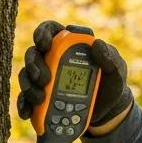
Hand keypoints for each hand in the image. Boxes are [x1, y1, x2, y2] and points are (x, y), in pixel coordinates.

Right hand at [15, 23, 133, 126]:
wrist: (107, 110)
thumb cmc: (111, 84)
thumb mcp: (116, 71)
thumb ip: (110, 58)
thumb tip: (97, 43)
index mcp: (70, 44)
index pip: (51, 29)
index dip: (43, 33)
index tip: (45, 45)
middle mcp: (53, 57)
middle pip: (34, 52)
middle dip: (34, 64)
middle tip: (44, 79)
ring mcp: (45, 76)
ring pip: (27, 74)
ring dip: (29, 85)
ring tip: (40, 98)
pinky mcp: (41, 94)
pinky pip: (26, 97)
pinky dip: (24, 104)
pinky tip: (26, 112)